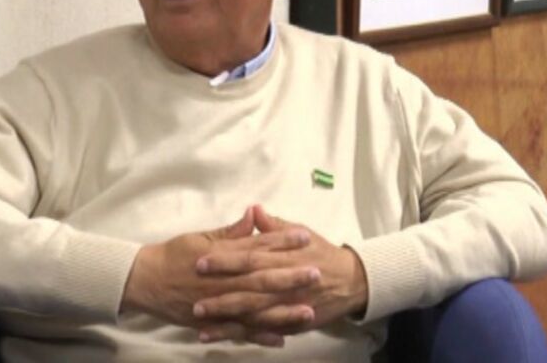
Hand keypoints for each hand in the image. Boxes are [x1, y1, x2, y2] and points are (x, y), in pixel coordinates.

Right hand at [121, 206, 315, 333]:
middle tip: (316, 273)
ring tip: (308, 311)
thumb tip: (254, 215)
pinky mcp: (212, 323)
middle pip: (260, 279)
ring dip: (282, 311)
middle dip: (290, 277)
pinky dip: (260, 336)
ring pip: (254, 309)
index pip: (255, 246)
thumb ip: (231, 231)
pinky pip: (239, 332)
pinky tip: (281, 339)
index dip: (281, 241)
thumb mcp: (200, 236)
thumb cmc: (173, 255)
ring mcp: (218, 304)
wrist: (144, 281)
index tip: (304, 236)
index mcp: (220, 256)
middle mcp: (221, 281)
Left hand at [192, 205, 367, 345]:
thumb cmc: (319, 251)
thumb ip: (273, 226)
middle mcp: (284, 285)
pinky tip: (221, 338)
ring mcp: (287, 308)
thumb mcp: (299, 232)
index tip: (200, 262)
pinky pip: (264, 333)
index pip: (250, 259)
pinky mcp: (290, 324)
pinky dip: (243, 337)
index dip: (225, 261)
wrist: (351, 280)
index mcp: (283, 258)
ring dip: (227, 322)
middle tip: (195, 301)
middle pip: (249, 292)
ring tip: (201, 324)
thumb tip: (254, 209)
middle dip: (222, 299)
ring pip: (254, 317)